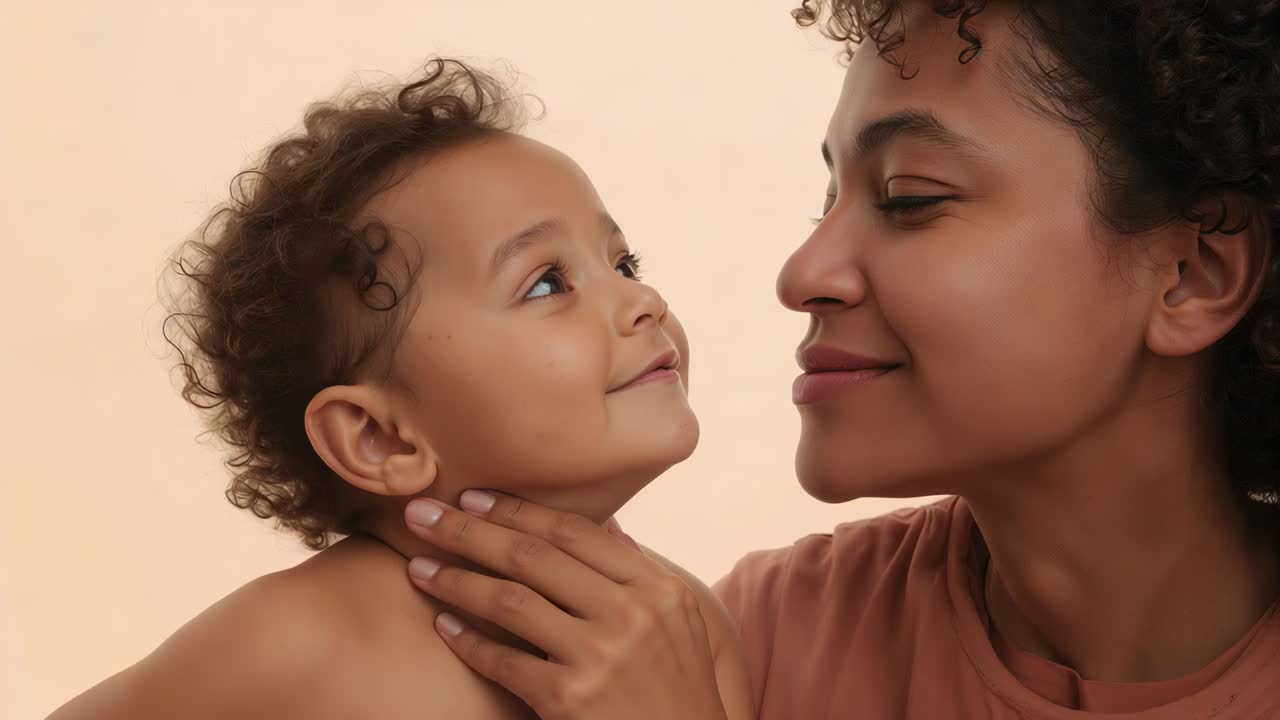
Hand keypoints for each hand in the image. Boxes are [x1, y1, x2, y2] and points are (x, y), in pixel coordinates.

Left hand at [402, 491, 729, 719]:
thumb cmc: (675, 686)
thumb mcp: (676, 620)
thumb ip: (635, 572)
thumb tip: (605, 522)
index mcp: (654, 587)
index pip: (573, 531)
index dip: (517, 509)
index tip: (472, 496)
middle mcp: (629, 614)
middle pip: (533, 556)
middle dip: (469, 531)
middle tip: (423, 515)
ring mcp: (599, 657)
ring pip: (510, 601)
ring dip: (456, 580)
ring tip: (419, 568)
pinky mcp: (569, 700)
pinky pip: (504, 661)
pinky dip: (468, 641)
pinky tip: (443, 625)